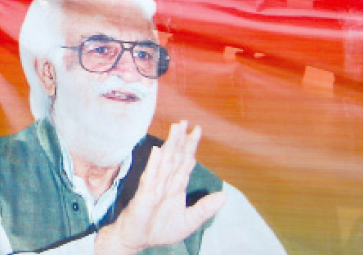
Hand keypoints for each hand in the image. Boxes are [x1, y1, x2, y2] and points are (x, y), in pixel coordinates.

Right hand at [95, 122, 226, 254]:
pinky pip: (150, 179)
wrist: (138, 241)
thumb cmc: (160, 229)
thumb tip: (224, 196)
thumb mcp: (189, 221)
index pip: (185, 162)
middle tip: (185, 122)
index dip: (191, 146)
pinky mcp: (144, 196)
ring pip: (164, 162)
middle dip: (180, 139)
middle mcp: (165, 182)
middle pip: (175, 157)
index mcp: (176, 186)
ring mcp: (154, 187)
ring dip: (170, 146)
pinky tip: (158, 152)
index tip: (196, 130)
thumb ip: (205, 208)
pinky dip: (154, 165)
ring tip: (175, 129)